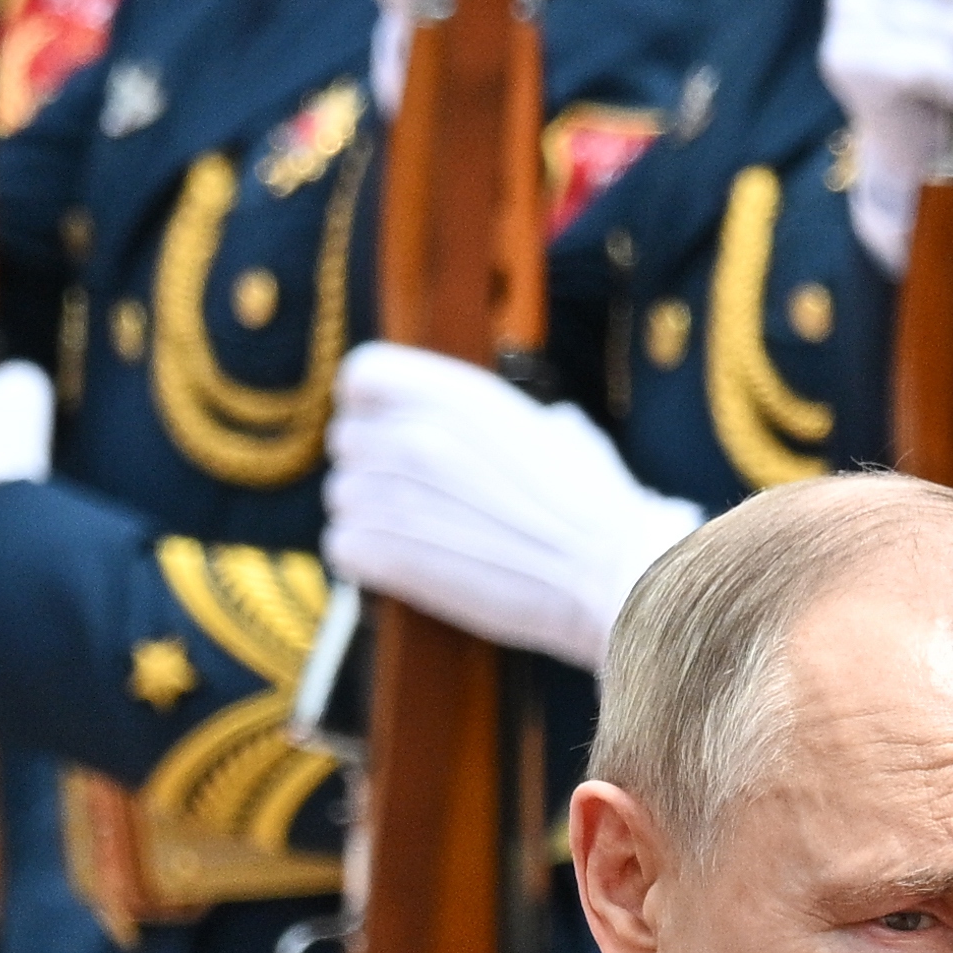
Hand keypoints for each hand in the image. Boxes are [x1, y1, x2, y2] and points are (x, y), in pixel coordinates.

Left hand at [329, 340, 700, 669]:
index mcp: (458, 397)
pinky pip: (340, 547)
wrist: (612, 577)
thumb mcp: (560, 431)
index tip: (386, 426)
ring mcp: (399, 497)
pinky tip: (403, 568)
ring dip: (368, 516)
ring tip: (416, 537)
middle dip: (371, 467)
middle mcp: (418, 436)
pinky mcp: (390, 556)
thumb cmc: (597, 508)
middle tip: (412, 497)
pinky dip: (364, 560)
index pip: (362, 375)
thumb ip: (512, 419)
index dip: (368, 403)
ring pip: (340, 496)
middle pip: (345, 438)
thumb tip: (520, 423)